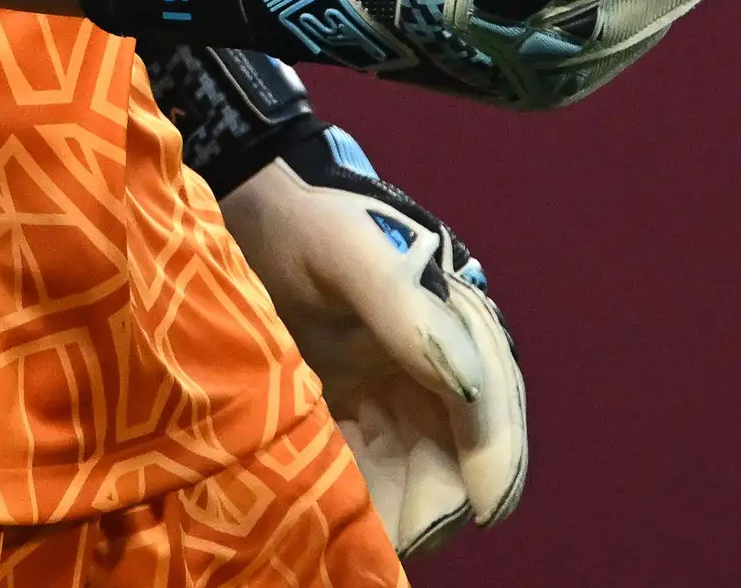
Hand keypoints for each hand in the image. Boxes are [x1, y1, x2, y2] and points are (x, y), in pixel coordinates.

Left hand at [219, 127, 524, 558]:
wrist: (250, 202)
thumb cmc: (306, 221)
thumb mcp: (352, 254)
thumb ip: (410, 315)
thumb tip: (471, 389)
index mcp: (461, 326)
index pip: (491, 413)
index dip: (489, 466)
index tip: (471, 516)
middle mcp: (444, 368)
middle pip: (460, 460)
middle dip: (434, 506)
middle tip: (392, 537)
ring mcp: (401, 394)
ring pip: (419, 478)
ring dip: (397, 511)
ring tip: (358, 534)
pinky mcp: (360, 412)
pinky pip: (374, 473)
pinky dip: (362, 499)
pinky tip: (331, 515)